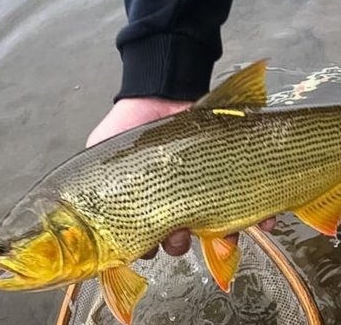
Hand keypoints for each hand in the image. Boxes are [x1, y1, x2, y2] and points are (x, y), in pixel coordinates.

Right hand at [86, 97, 275, 257]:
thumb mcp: (102, 150)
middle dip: (183, 243)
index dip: (150, 248)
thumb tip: (74, 216)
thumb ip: (90, 182)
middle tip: (180, 234)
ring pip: (218, 230)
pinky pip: (249, 207)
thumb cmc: (133, 124)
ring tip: (226, 233)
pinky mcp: (232, 181)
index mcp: (145, 205)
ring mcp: (206, 195)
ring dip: (224, 238)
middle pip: (183, 240)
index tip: (150, 245)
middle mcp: (176, 205)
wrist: (165, 90)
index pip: (147, 242)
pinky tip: (266, 220)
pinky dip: (259, 218)